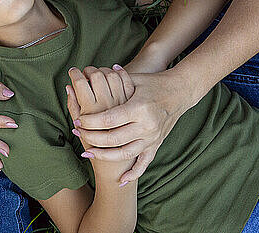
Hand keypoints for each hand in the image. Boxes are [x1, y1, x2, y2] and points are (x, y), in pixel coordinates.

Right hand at [67, 66, 134, 147]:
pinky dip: (117, 74)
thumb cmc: (95, 145)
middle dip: (88, 71)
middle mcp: (109, 105)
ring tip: (97, 75)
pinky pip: (124, 81)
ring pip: (112, 76)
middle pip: (96, 76)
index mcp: (92, 112)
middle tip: (84, 73)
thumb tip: (68, 88)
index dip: (75, 74)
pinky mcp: (134, 102)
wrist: (121, 161)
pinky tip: (111, 74)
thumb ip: (74, 107)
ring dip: (102, 71)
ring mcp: (123, 102)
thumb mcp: (80, 128)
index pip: (81, 83)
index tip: (72, 71)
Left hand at [72, 66, 197, 183]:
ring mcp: (152, 137)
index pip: (109, 120)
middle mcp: (147, 125)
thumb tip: (87, 76)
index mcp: (139, 108)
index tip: (78, 121)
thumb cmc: (153, 83)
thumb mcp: (134, 78)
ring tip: (87, 152)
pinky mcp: (156, 144)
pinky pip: (144, 163)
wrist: (181, 92)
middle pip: (114, 138)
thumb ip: (111, 80)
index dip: (91, 122)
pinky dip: (133, 174)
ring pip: (125, 153)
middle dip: (92, 138)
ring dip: (104, 155)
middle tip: (77, 133)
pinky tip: (121, 181)